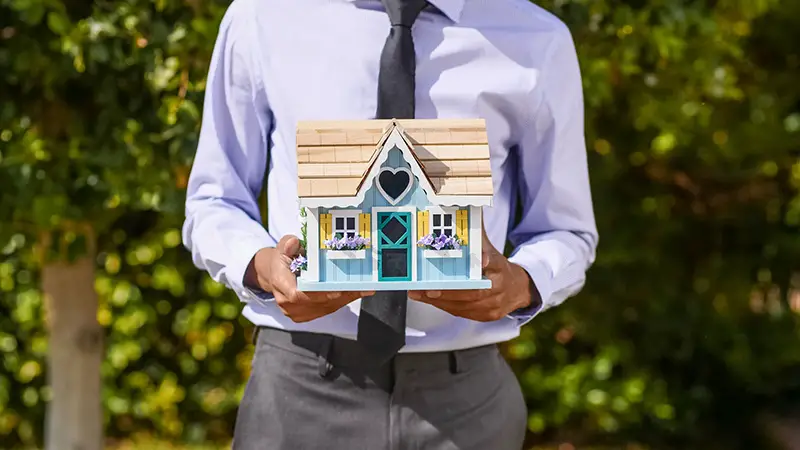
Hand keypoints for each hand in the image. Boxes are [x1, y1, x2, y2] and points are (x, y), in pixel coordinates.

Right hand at [245, 235, 374, 322]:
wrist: (275, 275)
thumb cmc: (282, 260)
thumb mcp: (282, 248)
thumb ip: (287, 245)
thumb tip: (293, 243)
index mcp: (280, 285)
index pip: (298, 295)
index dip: (320, 294)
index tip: (338, 289)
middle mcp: (288, 304)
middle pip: (318, 303)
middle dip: (341, 294)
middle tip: (361, 286)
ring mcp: (298, 313)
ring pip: (326, 307)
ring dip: (345, 298)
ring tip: (363, 288)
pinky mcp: (307, 315)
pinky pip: (327, 309)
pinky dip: (342, 300)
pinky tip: (355, 291)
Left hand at [408, 228, 539, 321]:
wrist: (516, 289)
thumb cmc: (497, 266)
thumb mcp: (491, 249)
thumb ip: (476, 235)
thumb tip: (463, 209)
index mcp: (501, 269)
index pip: (494, 265)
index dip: (484, 262)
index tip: (476, 261)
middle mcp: (499, 289)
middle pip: (474, 293)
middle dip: (449, 292)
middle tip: (428, 289)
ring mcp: (493, 306)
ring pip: (464, 306)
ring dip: (439, 301)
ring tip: (419, 293)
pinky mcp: (485, 316)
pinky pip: (461, 312)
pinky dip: (443, 305)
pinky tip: (428, 299)